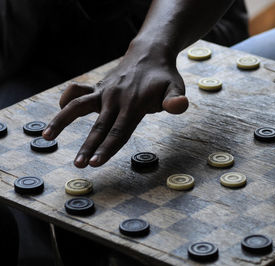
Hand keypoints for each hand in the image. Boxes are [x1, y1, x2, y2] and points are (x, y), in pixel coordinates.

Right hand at [42, 41, 188, 167]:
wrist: (149, 54)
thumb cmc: (164, 77)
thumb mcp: (175, 87)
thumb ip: (175, 99)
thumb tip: (180, 106)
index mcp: (133, 104)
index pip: (119, 131)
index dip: (107, 148)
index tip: (95, 163)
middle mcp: (114, 98)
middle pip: (99, 126)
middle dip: (88, 147)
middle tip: (78, 165)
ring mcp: (103, 92)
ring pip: (77, 106)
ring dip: (61, 121)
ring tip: (46, 137)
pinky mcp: (97, 88)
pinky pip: (77, 92)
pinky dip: (65, 100)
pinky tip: (59, 110)